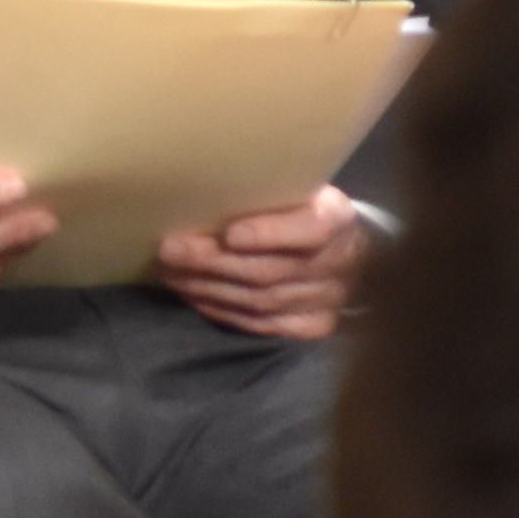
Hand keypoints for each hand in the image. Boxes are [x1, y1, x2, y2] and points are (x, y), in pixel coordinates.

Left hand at [155, 187, 364, 341]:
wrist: (348, 253)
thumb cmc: (306, 211)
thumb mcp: (298, 191)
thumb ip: (265, 196)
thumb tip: (201, 195)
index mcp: (338, 219)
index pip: (310, 230)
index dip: (270, 234)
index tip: (229, 234)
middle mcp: (338, 263)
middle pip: (270, 271)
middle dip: (213, 263)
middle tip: (170, 251)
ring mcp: (327, 300)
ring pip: (259, 302)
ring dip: (207, 288)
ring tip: (170, 273)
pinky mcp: (312, 326)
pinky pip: (261, 325)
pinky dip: (221, 311)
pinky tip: (193, 295)